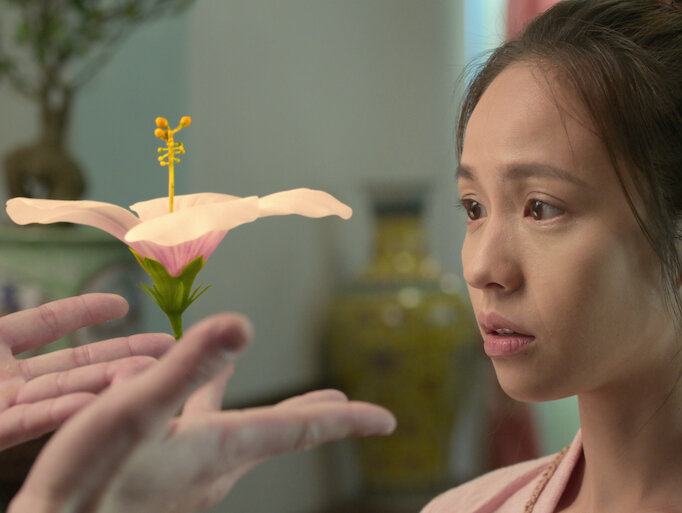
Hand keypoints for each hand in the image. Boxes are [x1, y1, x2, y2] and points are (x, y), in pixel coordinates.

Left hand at [0, 294, 172, 449]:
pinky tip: (90, 402)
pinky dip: (56, 413)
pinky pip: (23, 423)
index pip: (45, 324)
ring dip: (102, 386)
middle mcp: (3, 381)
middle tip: (169, 351)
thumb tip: (68, 302)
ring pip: (60, 394)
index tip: (123, 305)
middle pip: (72, 366)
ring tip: (146, 375)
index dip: (84, 312)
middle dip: (122, 356)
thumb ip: (17, 323)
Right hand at [10, 313, 396, 512]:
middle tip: (347, 406)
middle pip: (279, 433)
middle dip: (314, 415)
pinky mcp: (165, 481)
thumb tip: (241, 324)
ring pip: (239, 433)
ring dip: (261, 408)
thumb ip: (186, 369)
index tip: (388, 421)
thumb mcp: (134, 411)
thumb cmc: (90, 479)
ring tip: (263, 385)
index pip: (300, 430)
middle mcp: (216, 467)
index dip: (349, 422)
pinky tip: (187, 404)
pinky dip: (207, 411)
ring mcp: (191, 478)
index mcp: (222, 448)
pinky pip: (202, 438)